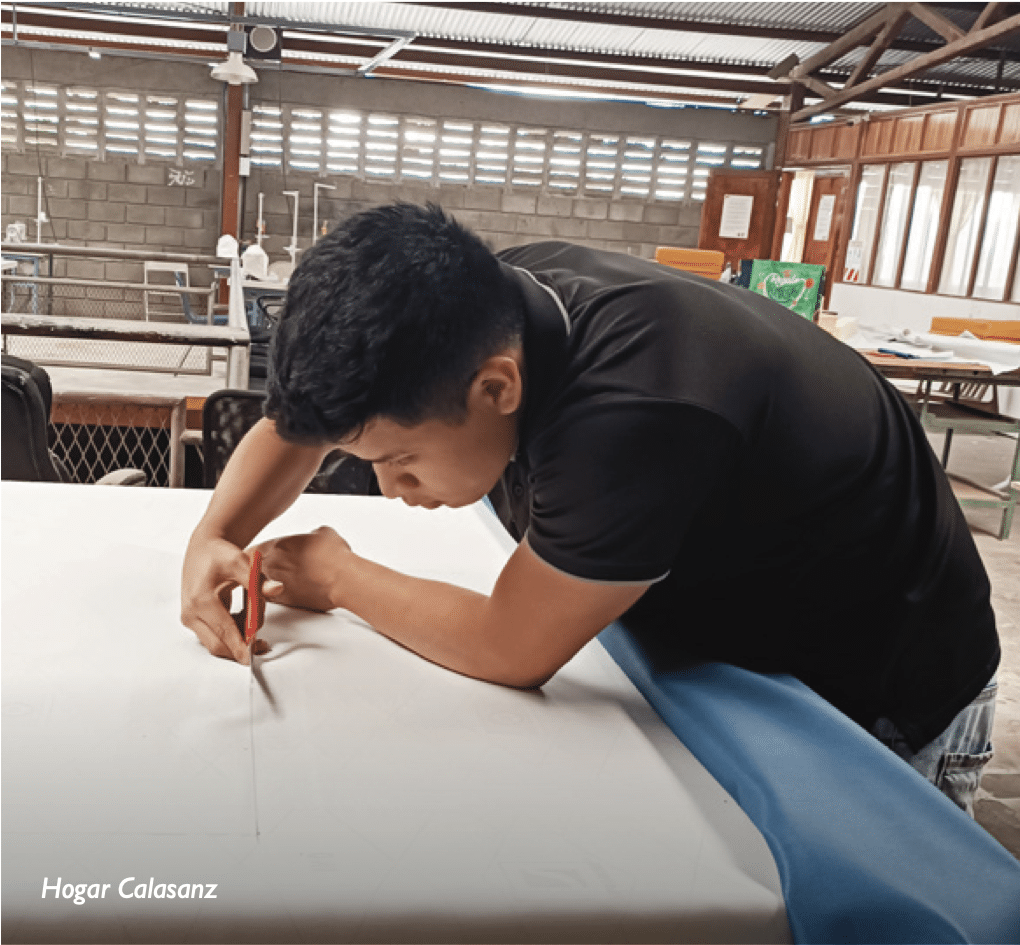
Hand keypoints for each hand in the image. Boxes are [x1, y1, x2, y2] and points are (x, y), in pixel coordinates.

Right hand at [181, 532, 274, 662]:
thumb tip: (277, 589)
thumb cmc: (221, 554)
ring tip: (254, 615)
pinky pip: (214, 635)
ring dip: (238, 638)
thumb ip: (258, 580)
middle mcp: (191, 613)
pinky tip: (244, 616)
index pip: (224, 631)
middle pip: (218, 645)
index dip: (240, 646)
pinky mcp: (192, 620)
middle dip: (241, 646)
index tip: (254, 657)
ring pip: (216, 642)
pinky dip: (231, 632)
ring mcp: (190, 618)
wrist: (203, 548)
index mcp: (201, 600)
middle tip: (264, 643)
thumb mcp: (241, 563)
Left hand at [257, 526, 351, 612]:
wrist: (342, 579)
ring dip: (261, 585)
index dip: (255, 554)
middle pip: (250, 568)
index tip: (257, 556)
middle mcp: (271, 564)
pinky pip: (269, 599)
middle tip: (260, 571)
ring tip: (268, 585)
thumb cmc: (334, 556)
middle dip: (254, 570)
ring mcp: (275, 583)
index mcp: (277, 545)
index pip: (254, 549)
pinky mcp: (284, 600)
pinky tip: (281, 594)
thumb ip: (312, 535)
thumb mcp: (324, 533)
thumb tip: (314, 536)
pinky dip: (272, 597)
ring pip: (256, 585)